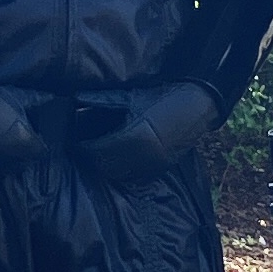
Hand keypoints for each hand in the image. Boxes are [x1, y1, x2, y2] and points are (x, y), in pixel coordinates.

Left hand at [77, 82, 219, 182]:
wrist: (196, 105)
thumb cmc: (163, 96)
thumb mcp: (131, 96)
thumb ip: (103, 100)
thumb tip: (76, 98)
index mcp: (133, 136)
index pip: (96, 150)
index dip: (82, 147)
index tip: (75, 141)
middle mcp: (142, 156)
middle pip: (104, 167)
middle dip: (91, 158)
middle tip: (83, 147)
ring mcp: (153, 165)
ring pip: (118, 174)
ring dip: (106, 165)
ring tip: (99, 151)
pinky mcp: (160, 169)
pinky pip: (133, 175)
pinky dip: (122, 168)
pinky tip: (118, 155)